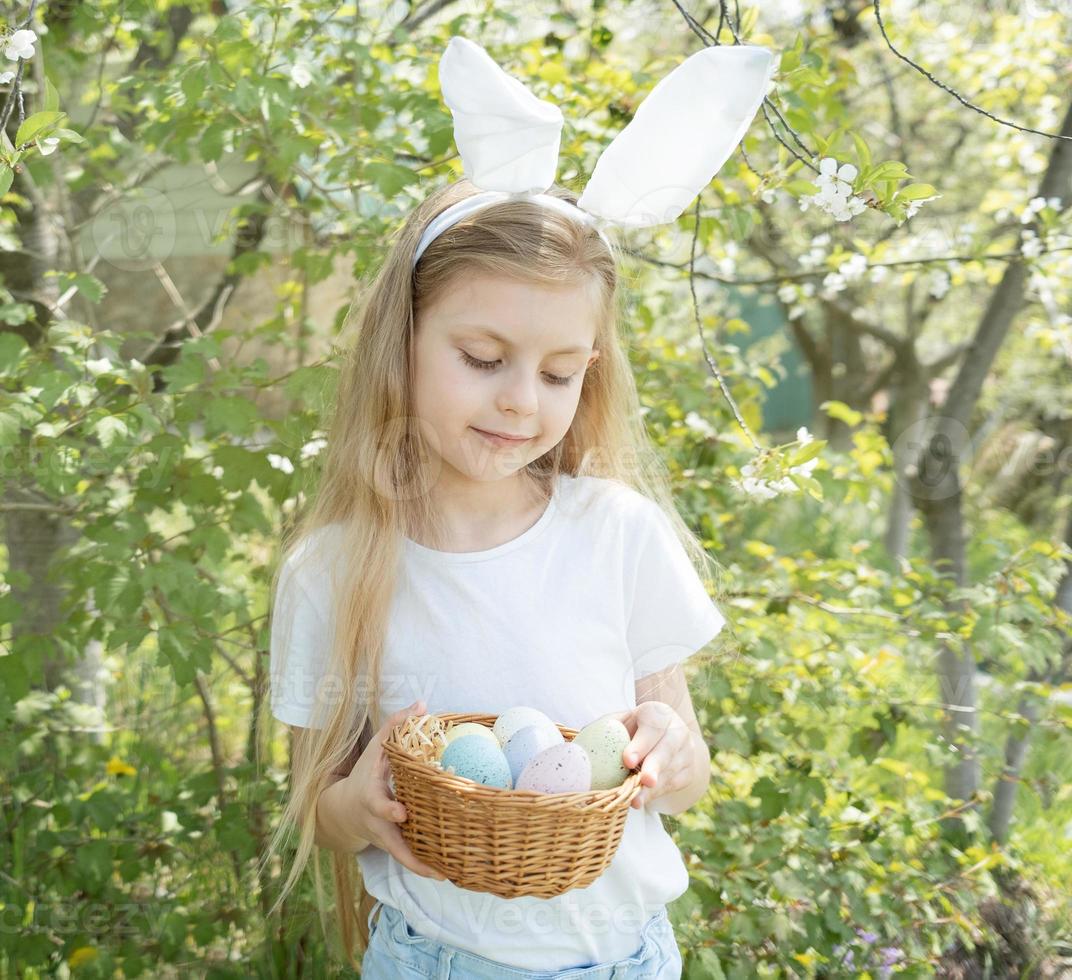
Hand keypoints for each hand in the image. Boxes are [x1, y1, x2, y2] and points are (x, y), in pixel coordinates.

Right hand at [345, 699, 446, 879]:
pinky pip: (408, 859)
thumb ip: (396, 725)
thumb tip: (422, 703)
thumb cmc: (366, 773)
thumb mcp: (376, 747)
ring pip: (401, 856)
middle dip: (407, 852)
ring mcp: (383, 838)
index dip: (389, 809)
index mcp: (370, 796)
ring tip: (446, 874)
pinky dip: (424, 867)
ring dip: (421, 867)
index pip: (377, 803)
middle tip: (431, 862)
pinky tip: (447, 872)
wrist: (343, 809)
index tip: (402, 813)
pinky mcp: (391, 847)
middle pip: (391, 841)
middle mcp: (376, 822)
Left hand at [607, 701, 699, 809]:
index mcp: (658, 713)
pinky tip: (641, 800)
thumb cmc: (630, 731)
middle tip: (644, 781)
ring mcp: (686, 751)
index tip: (627, 760)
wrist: (660, 740)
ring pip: (672, 769)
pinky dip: (656, 794)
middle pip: (668, 747)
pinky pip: (674, 784)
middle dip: (655, 765)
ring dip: (654, 787)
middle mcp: (676, 729)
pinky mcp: (688, 771)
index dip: (641, 743)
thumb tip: (580, 749)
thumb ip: (604, 731)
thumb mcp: (618, 723)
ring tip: (636, 799)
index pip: (653, 725)